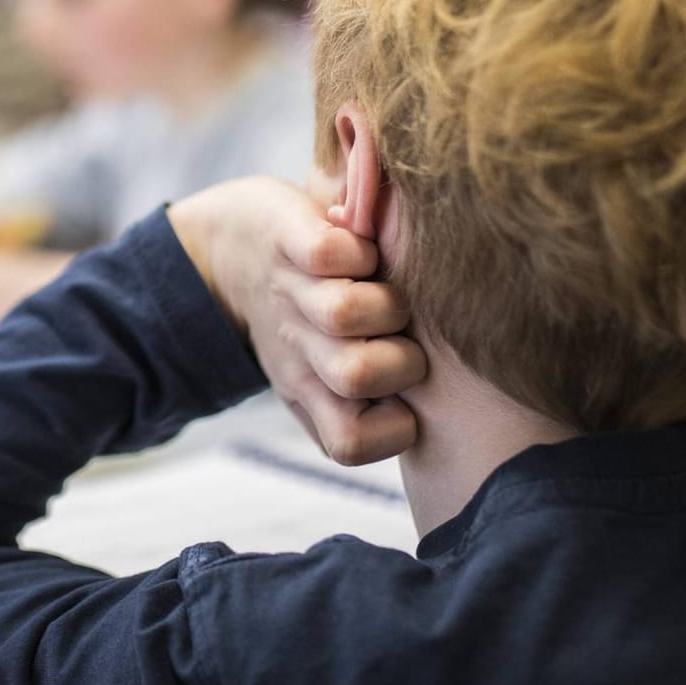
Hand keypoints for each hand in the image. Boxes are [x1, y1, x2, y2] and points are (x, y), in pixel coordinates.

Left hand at [169, 177, 426, 464]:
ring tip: (385, 289)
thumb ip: (380, 399)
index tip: (405, 396)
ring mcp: (290, 294)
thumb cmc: (307, 314)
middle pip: (355, 376)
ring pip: (344, 313)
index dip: (396, 426)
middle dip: (401, 358)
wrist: (231, 249)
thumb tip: (455, 411)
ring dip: (385, 301)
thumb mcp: (328, 372)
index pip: (351, 444)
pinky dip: (359, 248)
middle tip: (401, 338)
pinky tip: (364, 247)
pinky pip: (328, 252)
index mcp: (310, 393)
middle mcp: (296, 350)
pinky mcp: (286, 240)